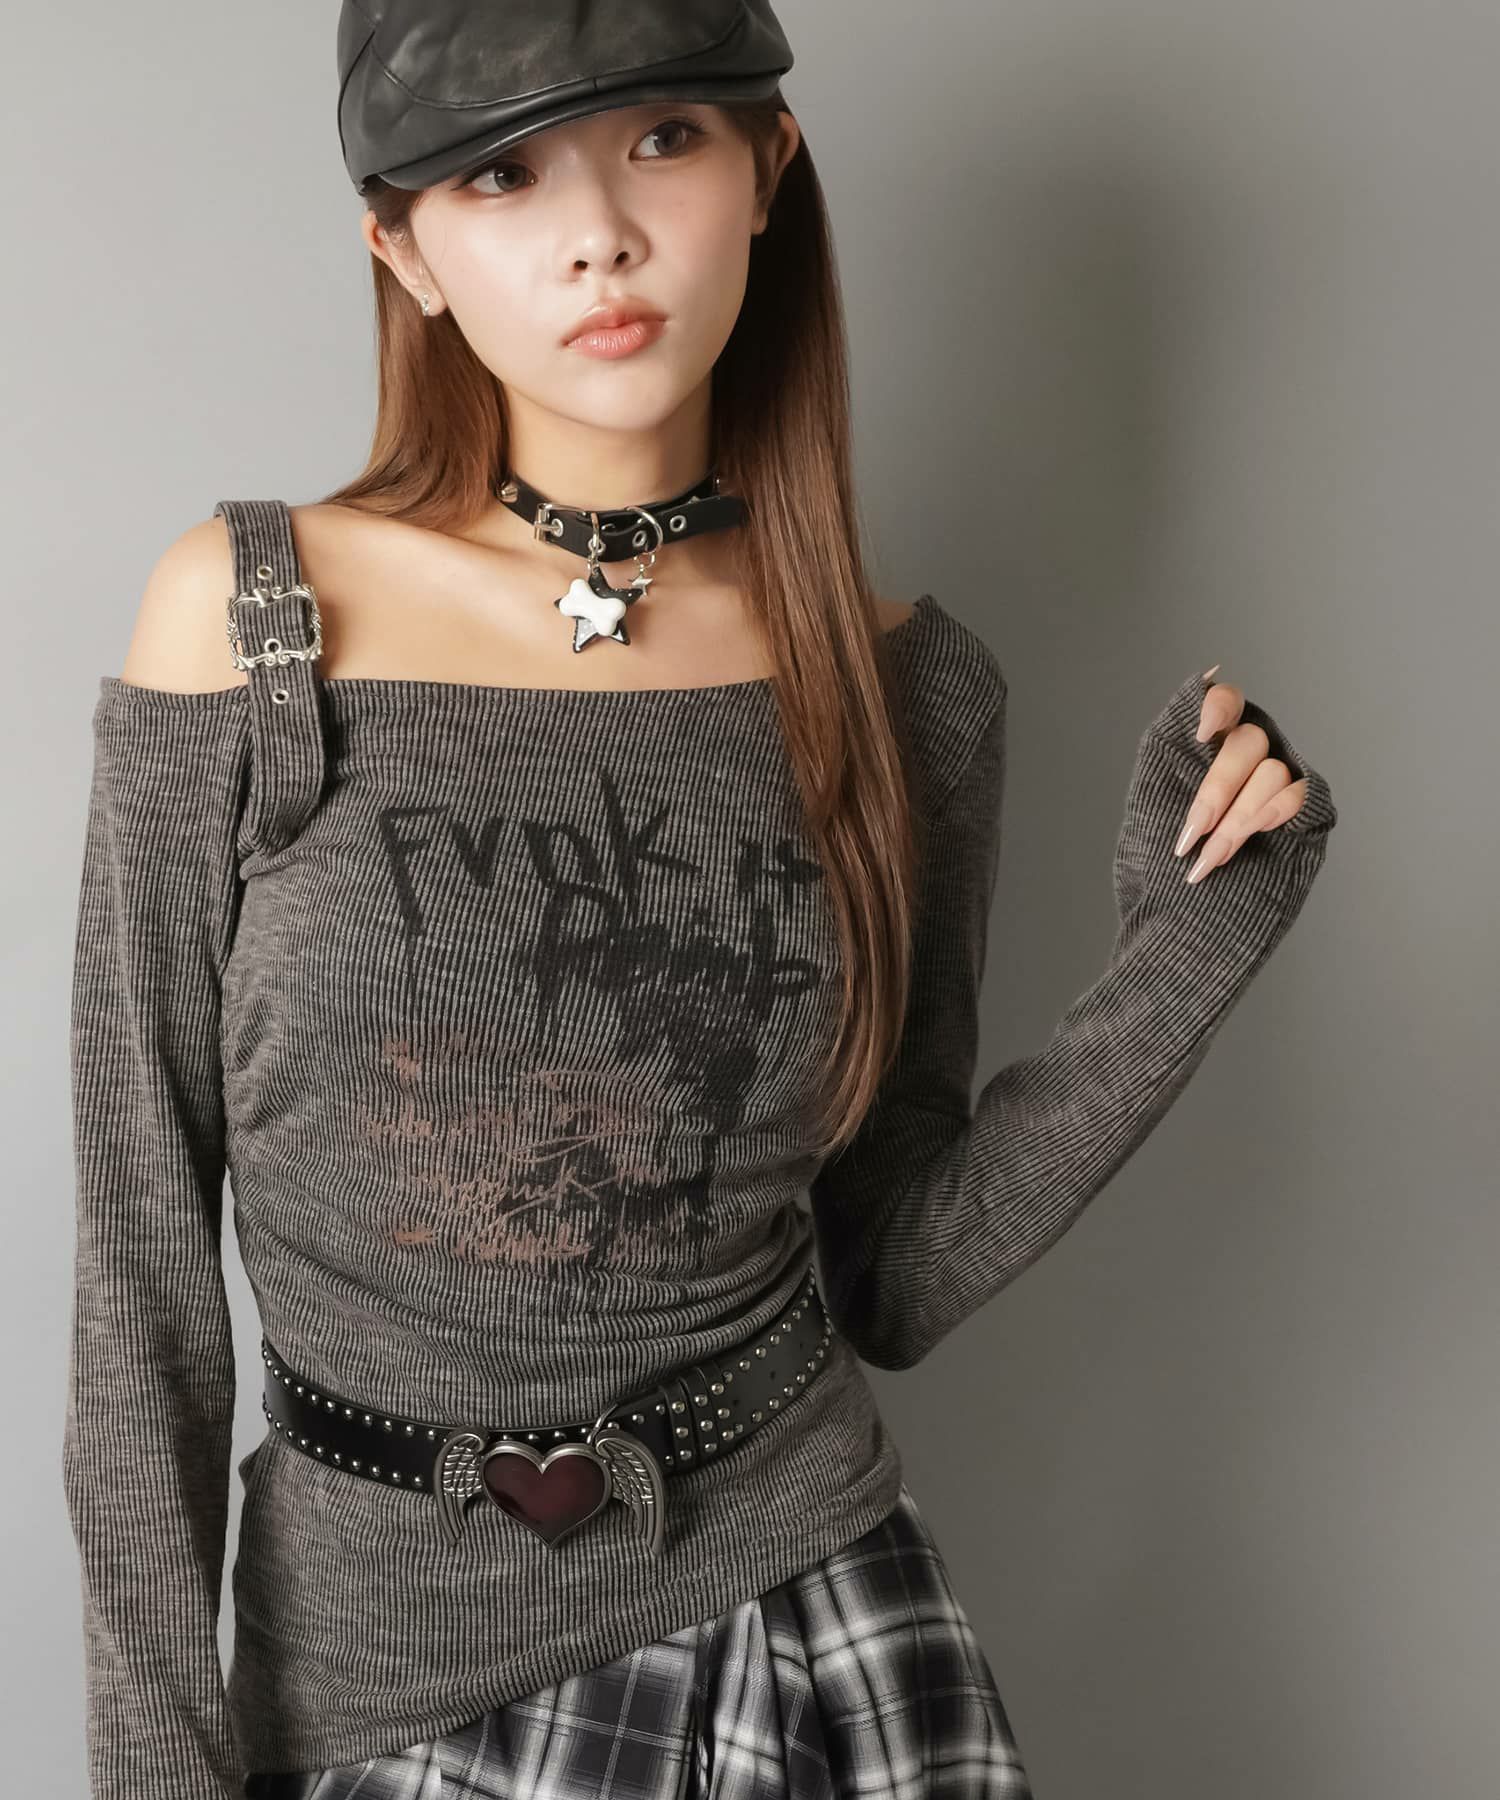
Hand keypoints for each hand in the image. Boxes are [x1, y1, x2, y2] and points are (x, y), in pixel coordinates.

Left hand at [1173, 664, 1310, 883]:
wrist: (1178, 927)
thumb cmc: (1156, 868)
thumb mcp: (1151, 796)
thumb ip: (1171, 738)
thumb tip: (1206, 681)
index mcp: (1207, 751)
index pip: (1225, 704)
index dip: (1217, 709)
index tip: (1198, 737)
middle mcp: (1248, 762)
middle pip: (1248, 742)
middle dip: (1215, 791)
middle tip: (1192, 834)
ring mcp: (1279, 787)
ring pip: (1270, 772)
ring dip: (1236, 819)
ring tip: (1211, 857)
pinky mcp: (1306, 815)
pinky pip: (1299, 794)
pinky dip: (1272, 814)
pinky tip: (1253, 837)